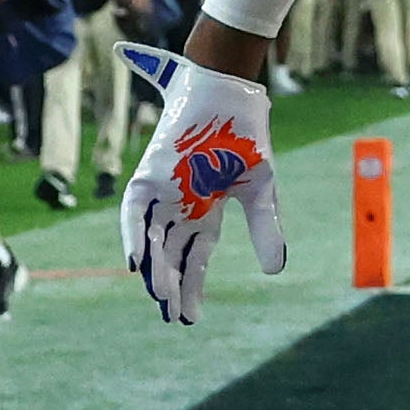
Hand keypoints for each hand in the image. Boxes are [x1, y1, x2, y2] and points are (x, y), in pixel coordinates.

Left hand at [123, 53, 286, 324]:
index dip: (192, 286)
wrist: (230, 92)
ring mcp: (162, 193)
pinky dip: (133, 237)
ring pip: (153, 240)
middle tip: (173, 317)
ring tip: (160, 300)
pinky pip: (134, 213)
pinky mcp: (148, 176)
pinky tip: (137, 264)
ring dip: (155, 269)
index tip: (190, 317)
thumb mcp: (261, 189)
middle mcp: (179, 207)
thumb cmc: (246, 136)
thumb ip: (264, 228)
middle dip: (172, 286)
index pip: (195, 258)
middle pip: (172, 256)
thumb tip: (275, 271)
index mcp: (205, 210)